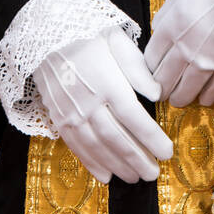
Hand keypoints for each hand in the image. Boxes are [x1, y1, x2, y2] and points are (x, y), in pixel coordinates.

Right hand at [32, 26, 173, 183]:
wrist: (46, 39)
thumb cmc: (87, 36)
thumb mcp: (116, 40)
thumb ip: (137, 67)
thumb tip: (157, 93)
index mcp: (108, 83)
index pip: (134, 118)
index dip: (151, 138)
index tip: (167, 152)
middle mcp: (89, 104)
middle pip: (117, 139)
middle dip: (138, 159)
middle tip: (154, 173)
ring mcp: (72, 115)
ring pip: (98, 148)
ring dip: (118, 165)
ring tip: (135, 177)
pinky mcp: (60, 121)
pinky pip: (77, 148)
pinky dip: (92, 164)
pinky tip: (106, 175)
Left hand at [144, 0, 213, 107]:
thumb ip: (170, 7)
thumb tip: (159, 23)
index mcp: (171, 26)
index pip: (151, 58)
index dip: (149, 67)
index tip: (153, 69)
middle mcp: (185, 48)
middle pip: (164, 79)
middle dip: (160, 87)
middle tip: (161, 91)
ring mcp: (208, 61)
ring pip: (186, 90)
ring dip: (180, 97)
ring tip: (179, 99)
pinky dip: (207, 97)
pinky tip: (204, 99)